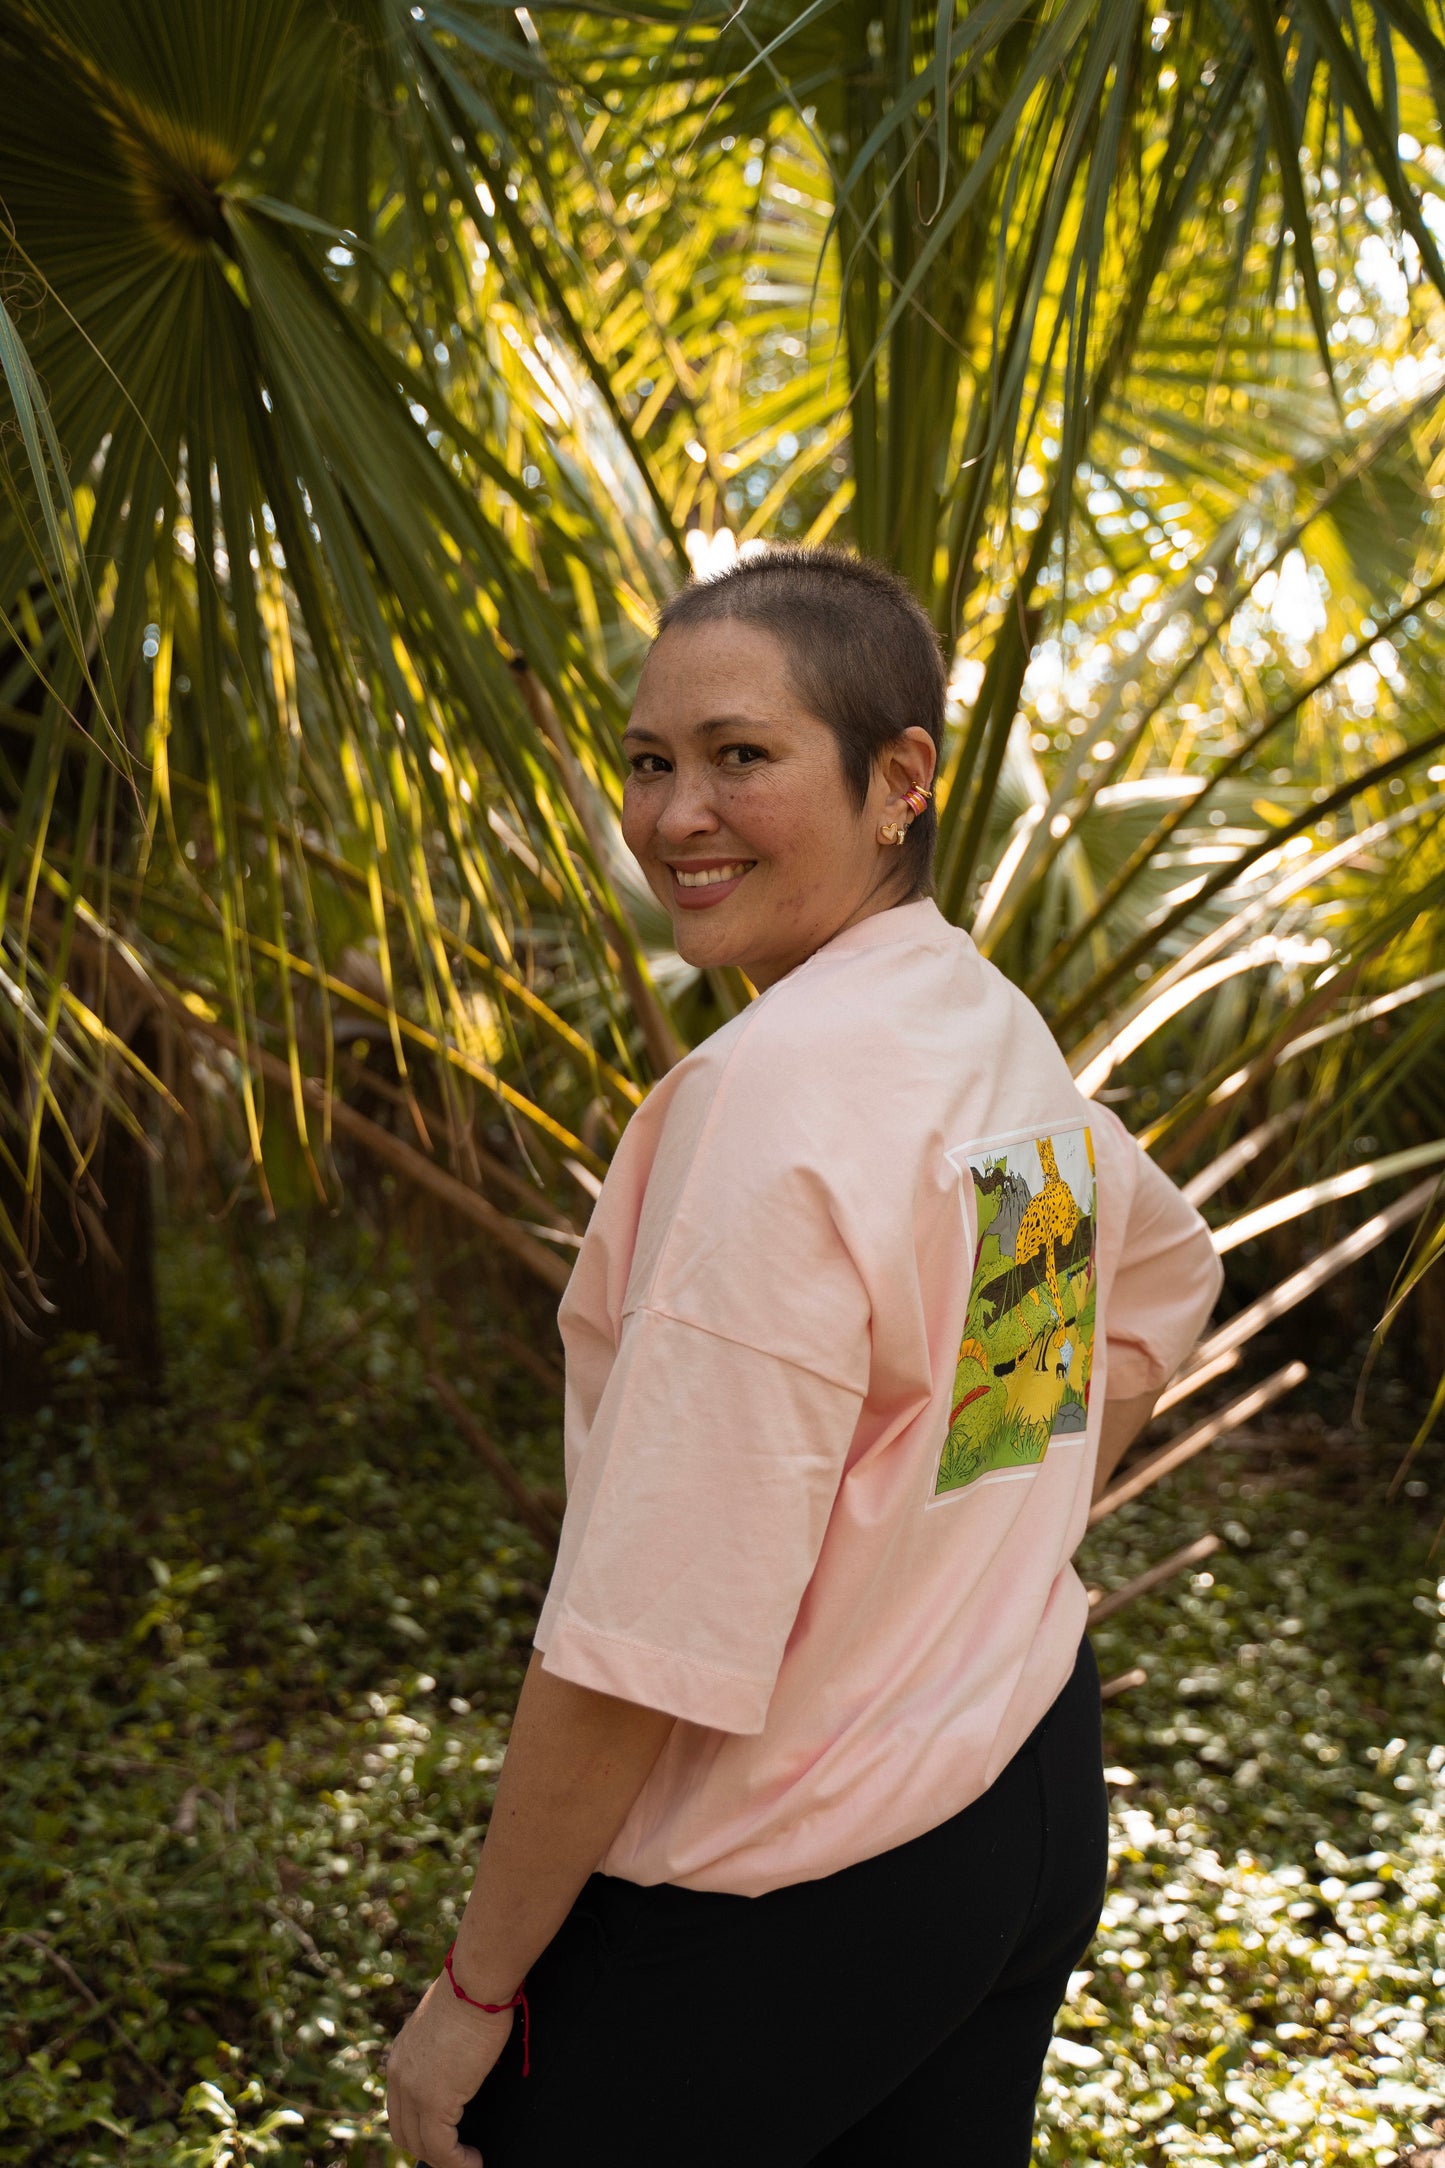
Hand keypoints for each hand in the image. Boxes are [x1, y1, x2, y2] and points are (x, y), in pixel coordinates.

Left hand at [386, 1972, 512, 2166]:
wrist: (475, 1981)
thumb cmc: (472, 1992)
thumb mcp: (445, 2025)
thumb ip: (440, 2050)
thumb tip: (459, 2066)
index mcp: (400, 2058)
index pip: (399, 2109)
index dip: (419, 2130)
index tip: (445, 2138)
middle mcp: (398, 2076)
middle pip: (404, 2133)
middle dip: (431, 2149)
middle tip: (458, 2153)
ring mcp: (413, 2091)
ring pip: (422, 2146)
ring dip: (446, 2160)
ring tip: (470, 2161)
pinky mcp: (435, 2101)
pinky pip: (442, 2150)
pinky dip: (458, 2163)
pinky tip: (475, 2162)